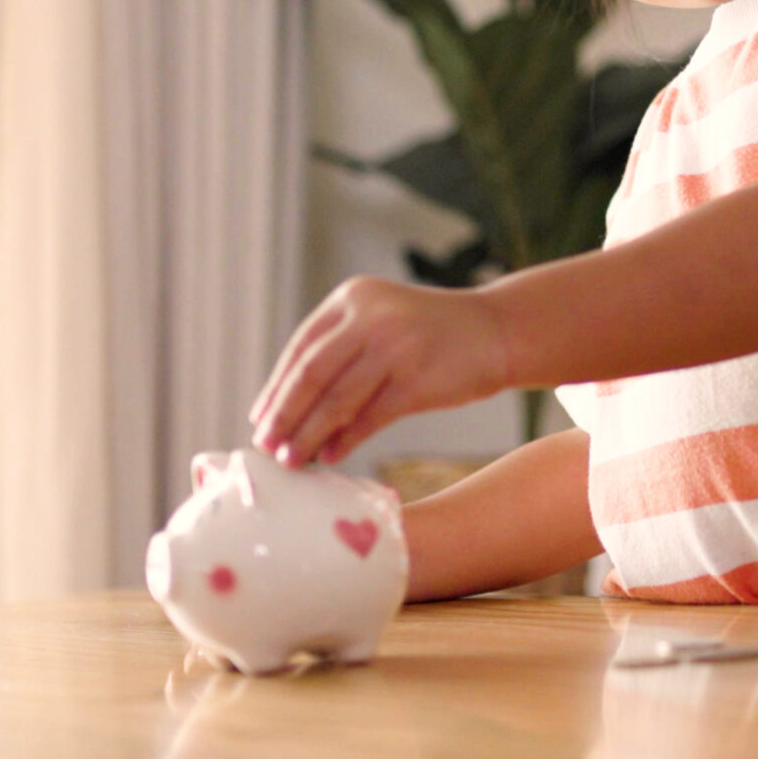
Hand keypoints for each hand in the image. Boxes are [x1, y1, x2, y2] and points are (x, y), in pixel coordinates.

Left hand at [248, 275, 513, 466]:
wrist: (496, 331)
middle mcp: (371, 316)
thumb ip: (342, 349)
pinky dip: (345, 439)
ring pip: (337, 399)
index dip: (276, 388)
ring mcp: (396, 346)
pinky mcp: (417, 379)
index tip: (260, 420)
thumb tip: (288, 405)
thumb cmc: (431, 336)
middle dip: (284, 415)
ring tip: (293, 460)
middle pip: (311, 373)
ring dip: (309, 434)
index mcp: (353, 298)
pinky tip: (331, 456)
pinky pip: (370, 417)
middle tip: (268, 446)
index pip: (301, 348)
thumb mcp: (382, 321)